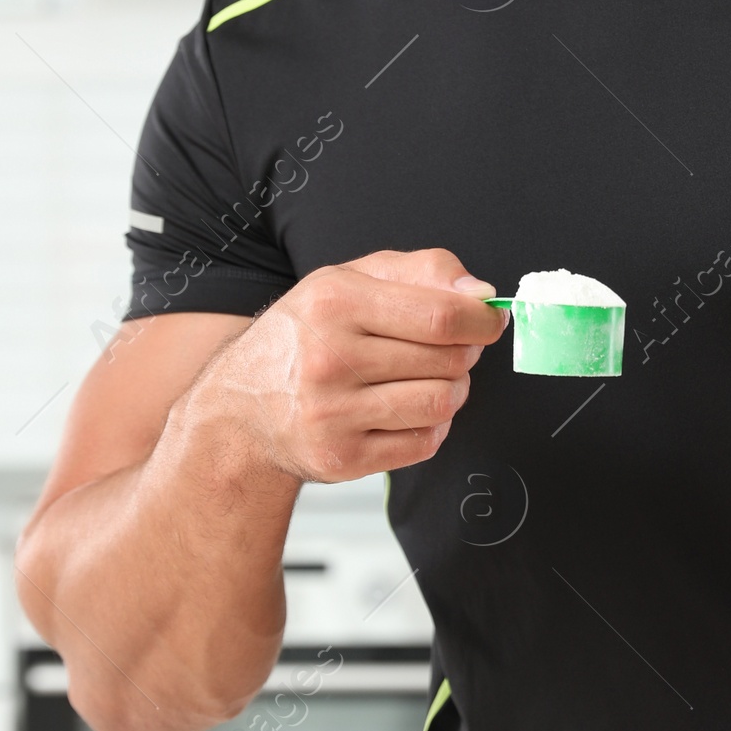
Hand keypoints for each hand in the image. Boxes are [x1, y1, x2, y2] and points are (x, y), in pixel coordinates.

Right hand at [186, 247, 506, 482]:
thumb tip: (482, 295)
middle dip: (464, 354)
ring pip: (442, 402)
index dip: (482, 321)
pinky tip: (405, 410)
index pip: (441, 316)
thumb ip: (422, 272)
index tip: (490, 322)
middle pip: (448, 360)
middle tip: (449, 350)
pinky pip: (424, 443)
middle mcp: (328, 358)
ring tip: (428, 379)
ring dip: (452, 391)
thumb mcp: (349, 281)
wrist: (239, 408)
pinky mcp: (340, 458)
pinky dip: (431, 426)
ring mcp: (332, 414)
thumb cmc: (304, 337)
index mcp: (334, 303)